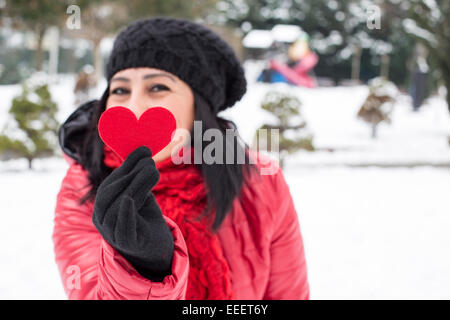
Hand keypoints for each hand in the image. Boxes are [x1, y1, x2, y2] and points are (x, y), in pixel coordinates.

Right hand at [92, 146, 173, 281]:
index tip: (144, 150)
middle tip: (150, 160)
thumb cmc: (145, 217)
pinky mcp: (126, 243)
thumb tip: (144, 150)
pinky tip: (130, 199)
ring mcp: (112, 232)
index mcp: (104, 204)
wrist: (156, 247)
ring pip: (118, 206)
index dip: (126, 165)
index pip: (111, 181)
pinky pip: (121, 227)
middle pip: (110, 192)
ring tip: (153, 171)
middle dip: (131, 173)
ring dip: (136, 185)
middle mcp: (102, 218)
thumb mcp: (141, 193)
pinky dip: (124, 213)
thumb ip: (138, 177)